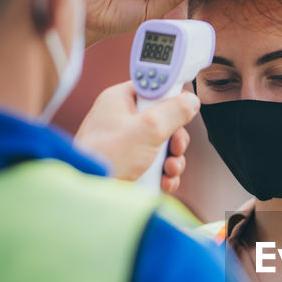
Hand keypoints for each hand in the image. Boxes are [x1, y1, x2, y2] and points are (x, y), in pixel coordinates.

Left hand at [74, 81, 196, 191]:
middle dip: (175, 138)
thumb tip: (191, 100)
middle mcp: (123, 120)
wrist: (89, 195)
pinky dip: (165, 174)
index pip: (153, 86)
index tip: (184, 104)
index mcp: (120, 101)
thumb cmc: (106, 158)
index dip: (171, 95)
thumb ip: (173, 111)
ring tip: (168, 170)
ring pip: (164, 145)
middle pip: (164, 119)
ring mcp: (128, 145)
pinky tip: (164, 181)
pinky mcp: (132, 165)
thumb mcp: (147, 128)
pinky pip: (158, 165)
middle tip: (174, 146)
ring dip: (173, 159)